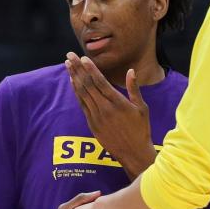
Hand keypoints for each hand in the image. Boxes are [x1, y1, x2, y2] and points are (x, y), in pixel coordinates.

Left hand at [65, 52, 156, 176]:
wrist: (133, 153)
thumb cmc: (141, 129)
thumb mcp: (142, 108)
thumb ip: (134, 89)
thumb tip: (131, 71)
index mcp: (118, 103)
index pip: (100, 82)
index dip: (90, 69)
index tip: (83, 58)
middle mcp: (105, 109)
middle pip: (88, 85)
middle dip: (78, 68)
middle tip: (69, 55)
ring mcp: (97, 117)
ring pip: (82, 93)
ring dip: (74, 77)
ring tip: (68, 65)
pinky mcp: (92, 124)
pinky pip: (82, 104)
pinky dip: (76, 92)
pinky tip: (73, 82)